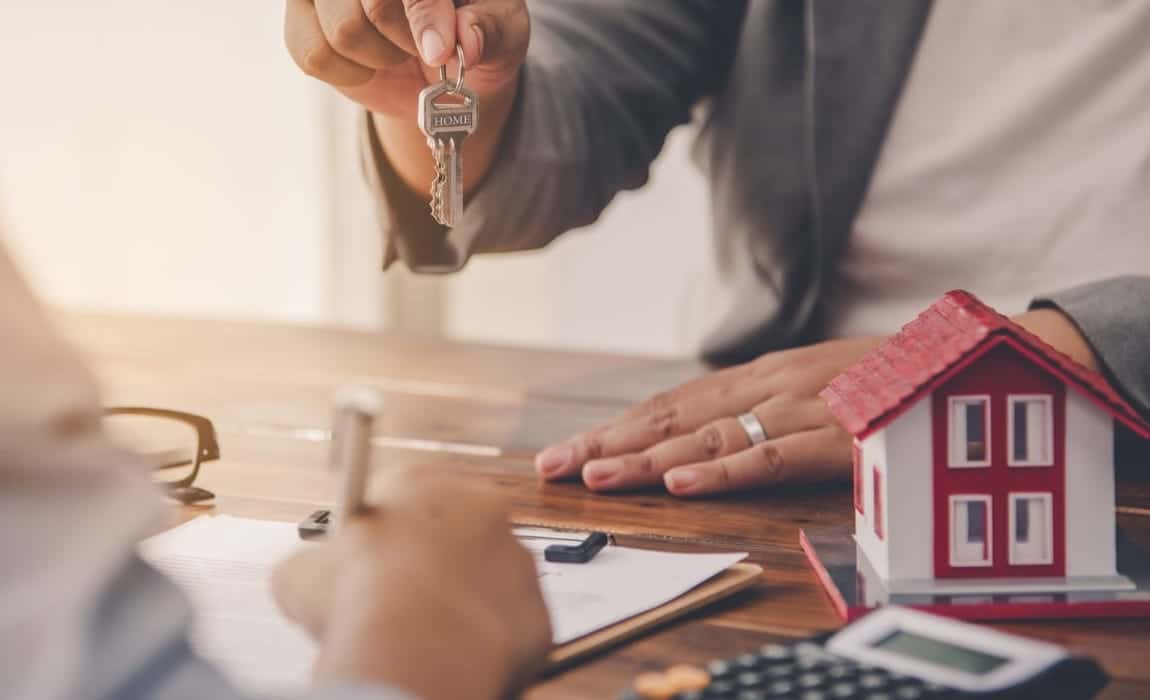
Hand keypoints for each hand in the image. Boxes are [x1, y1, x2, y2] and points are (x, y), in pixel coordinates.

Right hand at [271, 468, 550, 699]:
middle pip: (456, 533)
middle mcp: (481, 507)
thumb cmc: (357, 601)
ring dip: (464, 602)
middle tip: (400, 601)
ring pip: (489, 580)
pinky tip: (455, 657)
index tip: (373, 562)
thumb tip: (309, 574)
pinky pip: (511, 627)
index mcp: (422, 482)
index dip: (386, 535)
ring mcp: (518, 558)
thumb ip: (315, 560)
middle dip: (433, 563)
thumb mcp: (301, 572)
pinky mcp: (539, 610)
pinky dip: (487, 644)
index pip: (406, 497)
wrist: (415, 648)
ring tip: (427, 636)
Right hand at [283, 0, 528, 118]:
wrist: (437, 72)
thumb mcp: (504, 34)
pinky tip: (369, 62)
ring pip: (341, 32)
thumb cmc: (475, 36)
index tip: (440, 53)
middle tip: (426, 49)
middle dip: (403, 41)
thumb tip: (467, 41)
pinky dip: (350, 74)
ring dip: (379, 59)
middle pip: (369, 4)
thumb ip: (491, 30)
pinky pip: (313, 55)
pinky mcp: (300, 15)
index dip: (424, 16)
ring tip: (398, 50)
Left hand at [535, 337, 884, 496]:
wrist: (961, 357)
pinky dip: (725, 470)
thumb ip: (758, 407)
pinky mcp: (837, 437)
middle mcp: (768, 385)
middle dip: (609, 443)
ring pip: (710, 435)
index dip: (614, 428)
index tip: (566, 452)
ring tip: (596, 476)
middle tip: (552, 467)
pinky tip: (682, 482)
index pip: (670, 404)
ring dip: (648, 458)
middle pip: (673, 416)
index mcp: (757, 376)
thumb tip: (701, 435)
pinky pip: (772, 456)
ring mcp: (800, 408)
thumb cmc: (879, 379)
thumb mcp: (809, 387)